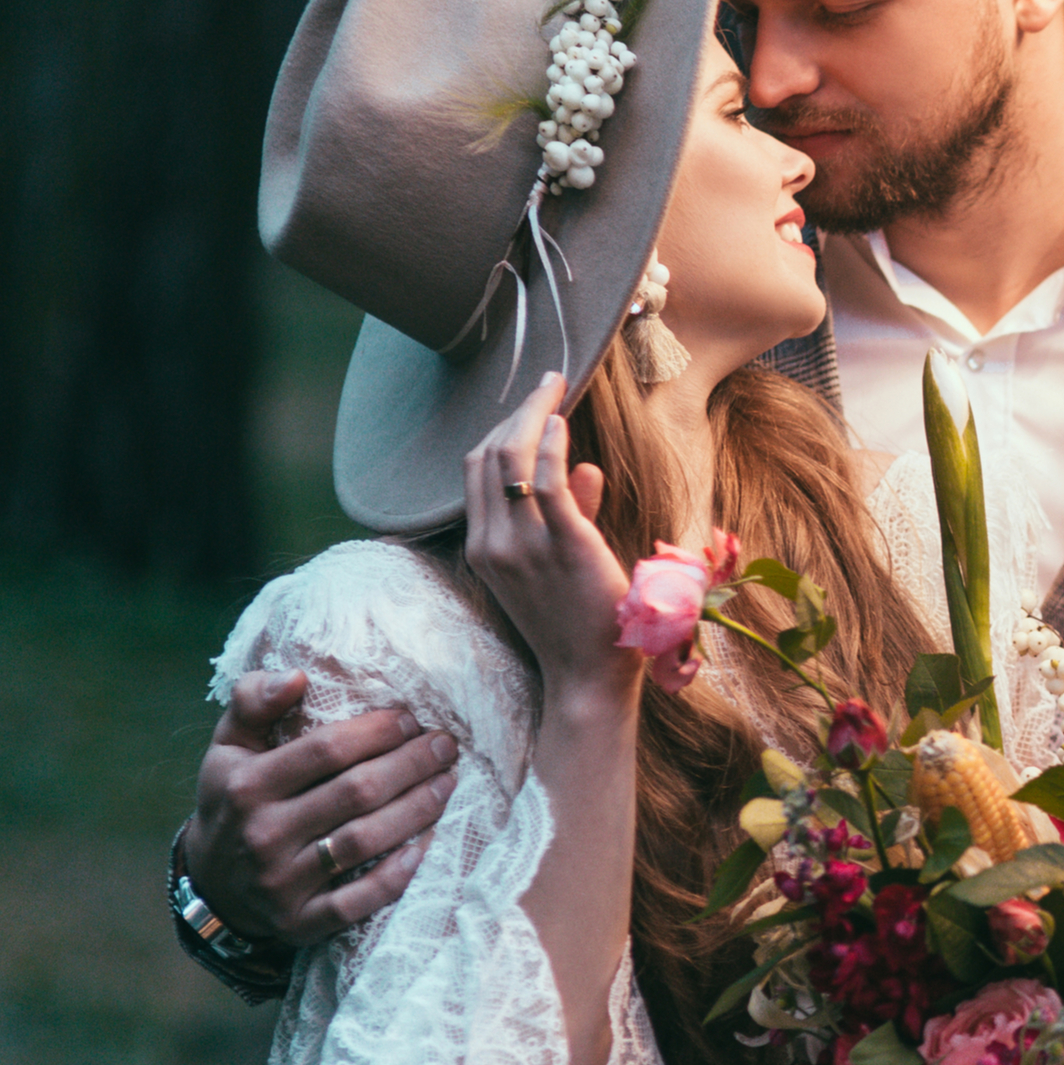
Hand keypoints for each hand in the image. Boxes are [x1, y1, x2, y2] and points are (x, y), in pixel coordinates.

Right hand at [185, 672, 458, 945]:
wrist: (210, 882)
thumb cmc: (234, 798)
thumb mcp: (228, 746)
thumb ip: (254, 700)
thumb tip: (297, 677)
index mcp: (247, 785)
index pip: (326, 750)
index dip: (378, 732)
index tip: (412, 720)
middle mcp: (262, 834)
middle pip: (356, 793)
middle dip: (411, 765)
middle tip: (445, 748)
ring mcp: (280, 882)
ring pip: (363, 843)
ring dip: (416, 811)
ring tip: (447, 785)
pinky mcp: (298, 922)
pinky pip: (356, 902)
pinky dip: (395, 876)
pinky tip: (426, 847)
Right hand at [463, 373, 633, 705]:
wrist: (587, 680)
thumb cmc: (579, 626)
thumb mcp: (561, 564)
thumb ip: (572, 512)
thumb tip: (582, 466)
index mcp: (485, 548)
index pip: (476, 472)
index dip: (501, 430)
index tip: (531, 404)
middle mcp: (493, 543)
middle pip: (487, 457)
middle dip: (516, 413)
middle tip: (547, 384)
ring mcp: (523, 546)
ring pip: (511, 460)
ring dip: (533, 416)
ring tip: (555, 388)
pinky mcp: (562, 546)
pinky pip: (544, 481)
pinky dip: (550, 444)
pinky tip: (563, 423)